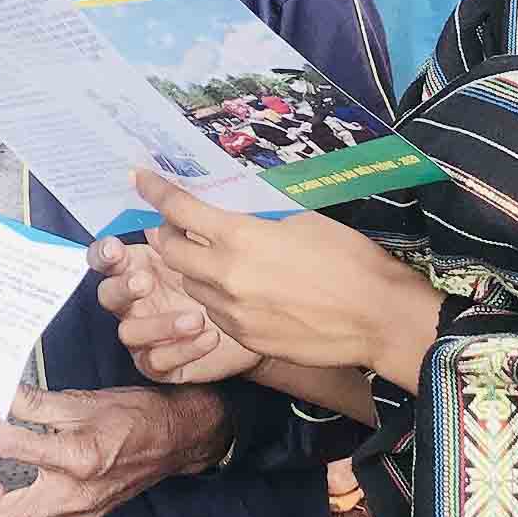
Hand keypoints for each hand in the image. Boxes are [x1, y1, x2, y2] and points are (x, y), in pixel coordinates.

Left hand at [0, 382, 228, 516]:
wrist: (177, 439)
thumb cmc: (136, 416)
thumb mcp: (83, 399)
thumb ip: (34, 402)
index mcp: (78, 458)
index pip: (11, 447)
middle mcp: (76, 495)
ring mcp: (79, 511)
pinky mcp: (82, 514)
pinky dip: (11, 504)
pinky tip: (1, 480)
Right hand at [89, 237, 264, 384]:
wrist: (248, 323)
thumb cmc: (216, 282)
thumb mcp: (202, 254)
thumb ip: (180, 236)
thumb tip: (163, 216)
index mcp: (135, 269)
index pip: (106, 261)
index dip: (103, 255)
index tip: (115, 248)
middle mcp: (132, 303)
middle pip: (108, 296)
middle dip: (122, 288)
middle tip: (145, 281)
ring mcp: (143, 335)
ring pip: (129, 333)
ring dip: (159, 325)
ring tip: (196, 318)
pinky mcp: (160, 365)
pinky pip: (159, 361)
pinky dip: (183, 350)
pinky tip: (210, 337)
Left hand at [134, 172, 438, 381]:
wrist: (378, 318)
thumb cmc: (349, 260)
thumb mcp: (303, 219)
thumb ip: (257, 215)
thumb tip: (231, 206)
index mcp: (241, 238)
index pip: (179, 210)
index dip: (155, 191)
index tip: (139, 179)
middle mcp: (226, 277)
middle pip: (170, 251)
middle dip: (166, 233)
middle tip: (175, 224)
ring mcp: (232, 312)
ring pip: (190, 284)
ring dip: (191, 267)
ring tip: (211, 257)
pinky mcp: (243, 338)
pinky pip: (214, 311)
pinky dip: (216, 295)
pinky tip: (240, 288)